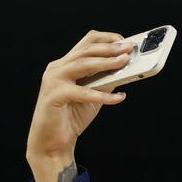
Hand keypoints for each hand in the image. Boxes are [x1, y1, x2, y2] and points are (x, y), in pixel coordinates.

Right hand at [27, 31, 134, 181]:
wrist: (52, 142)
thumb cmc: (72, 117)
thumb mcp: (94, 95)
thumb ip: (106, 81)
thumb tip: (127, 68)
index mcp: (65, 64)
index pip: (86, 43)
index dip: (106, 39)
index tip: (125, 41)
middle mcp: (57, 68)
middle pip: (86, 50)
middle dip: (109, 48)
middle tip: (129, 48)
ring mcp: (53, 80)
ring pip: (82, 65)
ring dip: (106, 63)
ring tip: (125, 62)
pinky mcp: (54, 96)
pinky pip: (83, 92)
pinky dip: (103, 95)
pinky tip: (119, 98)